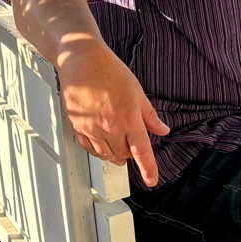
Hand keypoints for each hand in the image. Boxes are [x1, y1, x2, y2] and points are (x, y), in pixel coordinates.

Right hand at [57, 42, 169, 185]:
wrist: (82, 61)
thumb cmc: (110, 71)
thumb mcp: (137, 91)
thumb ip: (149, 115)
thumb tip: (162, 130)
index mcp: (128, 118)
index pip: (142, 151)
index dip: (148, 169)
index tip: (152, 180)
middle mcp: (110, 127)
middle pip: (123, 155)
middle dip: (130, 154)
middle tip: (132, 141)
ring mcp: (92, 129)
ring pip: (106, 155)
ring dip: (115, 154)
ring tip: (118, 142)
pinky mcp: (78, 127)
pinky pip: (90, 149)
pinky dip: (99, 151)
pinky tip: (102, 142)